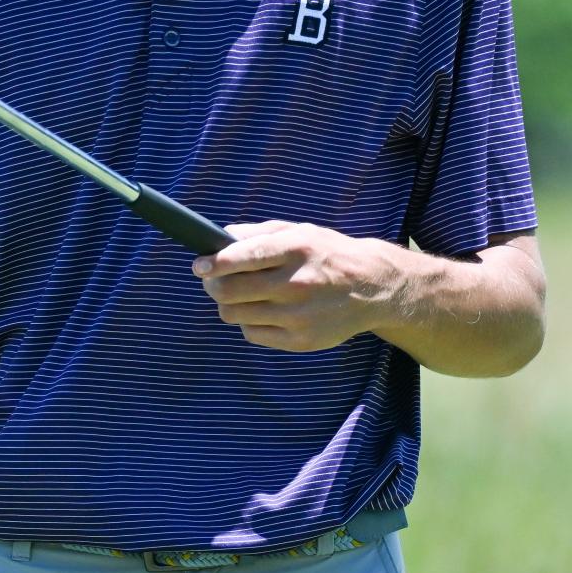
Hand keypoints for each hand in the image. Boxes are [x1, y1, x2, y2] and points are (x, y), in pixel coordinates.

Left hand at [192, 220, 402, 352]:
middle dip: (213, 285)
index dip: (214, 263)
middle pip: (230, 291)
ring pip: (235, 314)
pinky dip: (248, 322)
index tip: (199, 266)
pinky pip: (252, 334)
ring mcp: (298, 315)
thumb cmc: (329, 254)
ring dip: (228, 304)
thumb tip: (220, 237)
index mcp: (295, 249)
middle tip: (212, 281)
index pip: (243, 257)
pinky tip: (260, 311)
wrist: (373, 287)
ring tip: (239, 295)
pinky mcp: (300, 340)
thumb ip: (259, 233)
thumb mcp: (300, 232)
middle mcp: (296, 283)